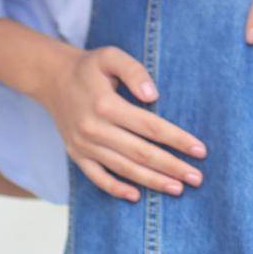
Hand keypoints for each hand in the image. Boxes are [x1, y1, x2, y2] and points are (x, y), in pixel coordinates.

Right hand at [34, 44, 207, 202]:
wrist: (51, 78)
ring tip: (177, 188)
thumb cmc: (89, 67)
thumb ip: (134, 72)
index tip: (200, 150)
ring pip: (123, 168)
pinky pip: (97, 178)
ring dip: (152, 181)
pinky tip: (136, 196)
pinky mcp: (76, 155)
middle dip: (172, 166)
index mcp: (106, 105)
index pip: (150, 126)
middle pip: (141, 153)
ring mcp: (84, 145)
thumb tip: (154, 95)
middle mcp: (94, 129)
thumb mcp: (111, 57)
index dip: (177, 139)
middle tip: (196, 178)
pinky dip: (116, 189)